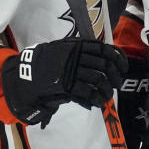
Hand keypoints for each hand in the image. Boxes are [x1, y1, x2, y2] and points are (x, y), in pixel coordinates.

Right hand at [1, 38, 127, 126]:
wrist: (25, 75)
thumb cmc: (46, 62)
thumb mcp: (62, 49)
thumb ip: (81, 50)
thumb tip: (105, 57)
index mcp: (77, 45)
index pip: (104, 49)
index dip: (117, 58)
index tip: (123, 67)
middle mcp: (76, 57)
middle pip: (104, 66)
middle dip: (114, 77)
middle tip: (116, 84)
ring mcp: (71, 71)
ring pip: (98, 80)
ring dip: (106, 91)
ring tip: (106, 96)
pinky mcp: (66, 86)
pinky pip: (87, 93)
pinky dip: (95, 99)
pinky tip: (96, 103)